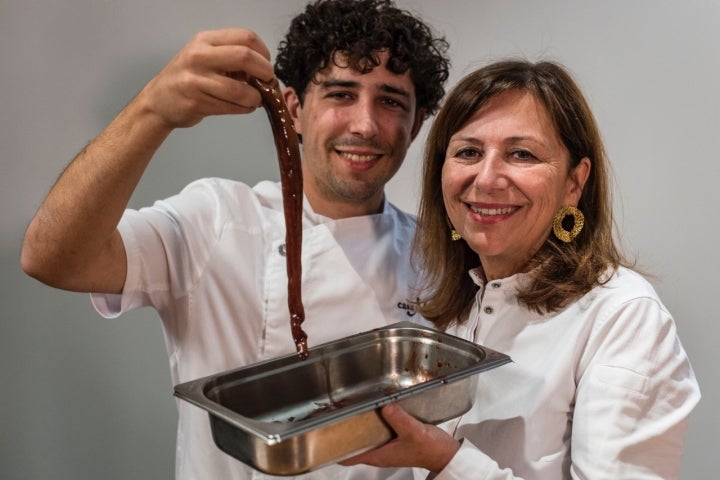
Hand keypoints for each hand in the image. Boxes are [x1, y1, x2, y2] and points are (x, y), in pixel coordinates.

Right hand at [137, 28, 273, 128]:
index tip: (267, 64)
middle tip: (268, 81)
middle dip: (264, 71)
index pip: (245, 37)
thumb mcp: (205, 56)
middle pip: (245, 57)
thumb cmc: (187, 77)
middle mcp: (199, 56)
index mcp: (205, 40)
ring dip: (255, 97)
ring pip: (240, 89)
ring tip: (256, 99)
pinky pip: (231, 107)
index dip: (264, 52)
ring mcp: (196, 80)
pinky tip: (245, 107)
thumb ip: (231, 57)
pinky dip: (245, 108)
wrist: (158, 100)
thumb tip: (263, 68)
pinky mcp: (196, 102)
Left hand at [340, 403, 460, 472]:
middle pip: (354, 443)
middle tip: (336, 413)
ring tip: (351, 406)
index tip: (324, 434)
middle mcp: (379, 452)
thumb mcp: (415, 433)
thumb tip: (386, 407)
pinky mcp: (395, 439)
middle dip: (344, 430)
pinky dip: (374, 419)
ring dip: (359, 423)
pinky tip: (377, 407)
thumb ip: (400, 419)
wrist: (446, 454)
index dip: (334, 448)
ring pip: (365, 435)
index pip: (348, 456)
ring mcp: (386, 446)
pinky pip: (379, 429)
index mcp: (379, 455)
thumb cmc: (431, 450)